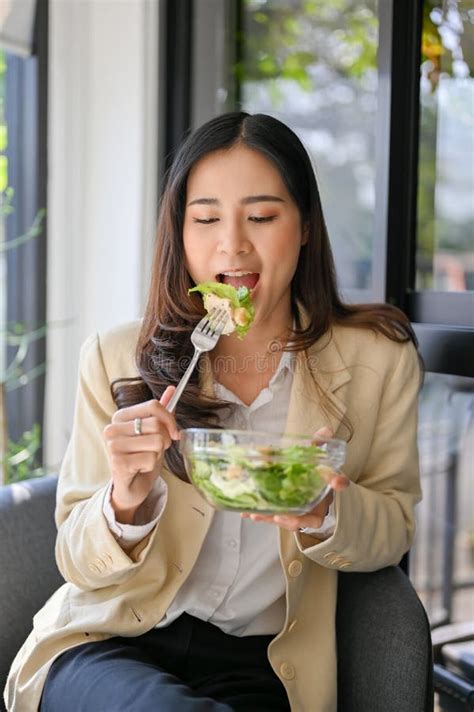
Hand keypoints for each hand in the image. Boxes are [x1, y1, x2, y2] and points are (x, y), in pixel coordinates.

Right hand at [102, 386, 179, 522]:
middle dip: (164, 441)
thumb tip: (171, 389)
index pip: (153, 405)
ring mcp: (113, 446)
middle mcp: (112, 428)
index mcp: (120, 416)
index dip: (170, 419)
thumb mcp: (152, 432)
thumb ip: (160, 412)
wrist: (130, 486)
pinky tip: (140, 469)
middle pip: (157, 425)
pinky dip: (151, 467)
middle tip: (155, 450)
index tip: (175, 433)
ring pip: (156, 442)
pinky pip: (151, 459)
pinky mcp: (117, 463)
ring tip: (146, 459)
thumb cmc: (141, 457)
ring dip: (157, 454)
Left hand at [241, 426, 348, 531]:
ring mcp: (303, 511)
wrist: (301, 476)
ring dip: (274, 520)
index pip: (338, 482)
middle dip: (295, 520)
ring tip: (258, 515)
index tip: (338, 481)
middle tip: (279, 517)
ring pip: (292, 522)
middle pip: (314, 518)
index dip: (338, 482)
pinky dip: (263, 517)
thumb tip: (326, 430)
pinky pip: (276, 518)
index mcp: (326, 484)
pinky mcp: (287, 514)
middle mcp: (318, 502)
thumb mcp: (310, 453)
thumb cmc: (308, 468)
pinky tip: (249, 512)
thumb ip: (316, 442)